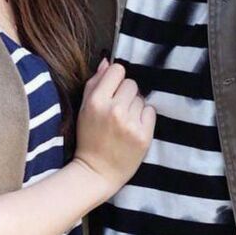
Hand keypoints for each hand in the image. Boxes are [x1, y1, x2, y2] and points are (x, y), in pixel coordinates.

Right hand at [74, 60, 155, 196]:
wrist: (97, 172)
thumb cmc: (89, 138)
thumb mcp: (84, 108)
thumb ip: (95, 83)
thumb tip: (108, 62)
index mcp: (96, 101)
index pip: (118, 70)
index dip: (116, 79)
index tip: (113, 91)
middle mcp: (114, 110)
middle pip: (132, 83)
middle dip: (126, 94)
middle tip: (118, 111)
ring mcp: (130, 123)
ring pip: (141, 98)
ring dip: (135, 107)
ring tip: (124, 122)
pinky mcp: (144, 135)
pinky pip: (151, 112)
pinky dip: (144, 119)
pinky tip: (133, 129)